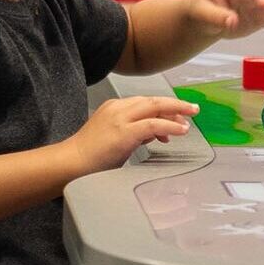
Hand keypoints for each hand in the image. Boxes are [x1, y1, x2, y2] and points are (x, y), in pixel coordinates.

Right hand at [67, 96, 198, 173]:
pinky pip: (154, 124)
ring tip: (190, 119)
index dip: (164, 109)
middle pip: (153, 100)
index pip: (146, 102)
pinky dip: (171, 125)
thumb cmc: (90, 155)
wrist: (70, 163)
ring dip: (177, 112)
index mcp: (115, 107)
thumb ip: (135, 132)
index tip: (177, 118)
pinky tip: (181, 130)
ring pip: (156, 107)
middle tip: (193, 109)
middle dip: (176, 104)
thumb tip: (155, 133)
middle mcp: (118, 107)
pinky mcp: (125, 132)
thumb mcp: (116, 137)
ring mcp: (121, 118)